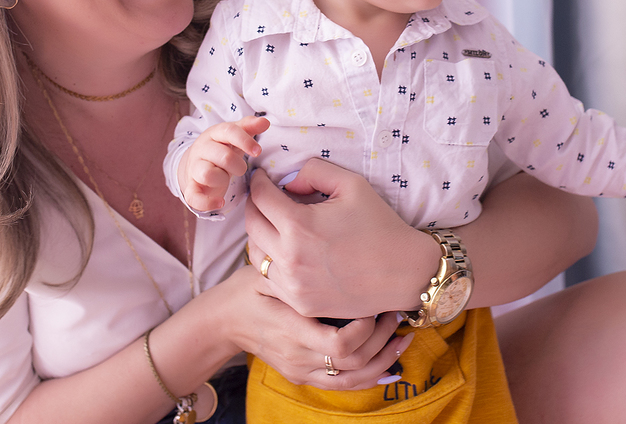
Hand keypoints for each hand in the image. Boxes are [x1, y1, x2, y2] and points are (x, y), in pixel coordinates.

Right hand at [178, 116, 267, 210]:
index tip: (258, 151)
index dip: (245, 140)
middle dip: (238, 165)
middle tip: (241, 168)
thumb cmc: (222, 148)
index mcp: (214, 134)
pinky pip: (194, 197)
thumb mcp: (234, 136)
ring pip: (207, 174)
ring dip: (222, 179)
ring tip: (225, 178)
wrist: (196, 164)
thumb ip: (249, 127)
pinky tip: (220, 202)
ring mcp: (194, 168)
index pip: (229, 131)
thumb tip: (265, 121)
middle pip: (223, 155)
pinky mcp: (191, 188)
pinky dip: (207, 202)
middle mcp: (202, 149)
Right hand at [220, 266, 414, 389]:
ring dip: (383, 361)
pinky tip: (390, 363)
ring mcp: (300, 371)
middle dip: (381, 342)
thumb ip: (290, 265)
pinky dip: (370, 376)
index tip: (373, 306)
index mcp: (290, 330)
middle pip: (352, 363)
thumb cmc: (247, 289)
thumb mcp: (265, 273)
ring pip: (353, 380)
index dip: (364, 330)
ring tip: (402, 339)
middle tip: (396, 316)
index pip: (339, 344)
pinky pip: (343, 385)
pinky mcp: (302, 376)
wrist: (223, 322)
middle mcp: (297, 357)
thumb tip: (319, 239)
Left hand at [244, 158, 437, 318]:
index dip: (258, 181)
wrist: (404, 273)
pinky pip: (270, 279)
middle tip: (263, 196)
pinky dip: (271, 262)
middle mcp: (290, 258)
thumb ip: (313, 172)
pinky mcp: (300, 303)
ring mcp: (293, 285)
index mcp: (299, 225)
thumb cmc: (380, 225)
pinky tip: (285, 251)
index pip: (260, 197)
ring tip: (273, 223)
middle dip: (254, 205)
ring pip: (256, 254)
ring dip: (260, 234)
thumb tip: (287, 182)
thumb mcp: (351, 184)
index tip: (261, 176)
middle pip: (252, 225)